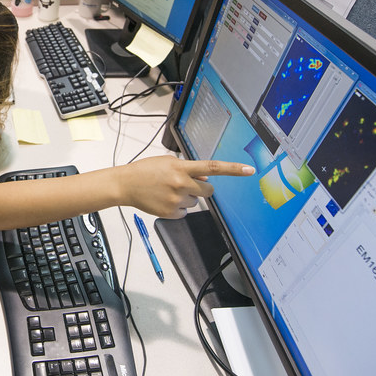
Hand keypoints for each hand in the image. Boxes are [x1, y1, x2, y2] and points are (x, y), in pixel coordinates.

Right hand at [118, 156, 253, 218]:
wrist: (126, 184)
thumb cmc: (145, 170)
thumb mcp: (168, 162)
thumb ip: (188, 168)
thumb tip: (205, 177)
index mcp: (182, 168)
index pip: (213, 168)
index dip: (233, 169)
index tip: (249, 170)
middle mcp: (181, 184)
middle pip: (208, 191)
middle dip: (202, 189)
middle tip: (186, 185)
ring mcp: (176, 200)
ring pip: (195, 202)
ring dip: (187, 198)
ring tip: (168, 191)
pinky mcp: (170, 213)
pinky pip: (185, 213)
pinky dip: (178, 208)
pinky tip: (164, 200)